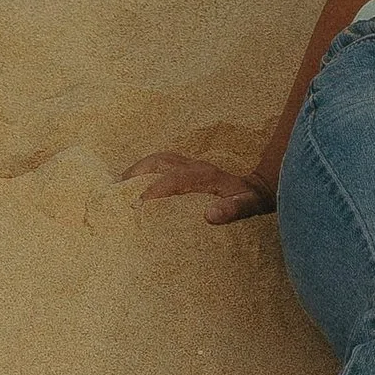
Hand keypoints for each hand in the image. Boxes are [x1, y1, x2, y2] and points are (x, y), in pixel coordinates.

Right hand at [129, 150, 276, 223]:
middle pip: (159, 161)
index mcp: (205, 175)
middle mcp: (195, 165)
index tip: (138, 206)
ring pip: (158, 160)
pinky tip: (132, 186)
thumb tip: (210, 215)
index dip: (155, 190)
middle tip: (115, 191)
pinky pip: (161, 165)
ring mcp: (190, 165)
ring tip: (117, 187)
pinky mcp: (188, 169)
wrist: (258, 189)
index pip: (174, 179)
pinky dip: (144, 172)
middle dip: (136, 173)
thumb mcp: (248, 207)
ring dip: (137, 170)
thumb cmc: (251, 201)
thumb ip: (233, 210)